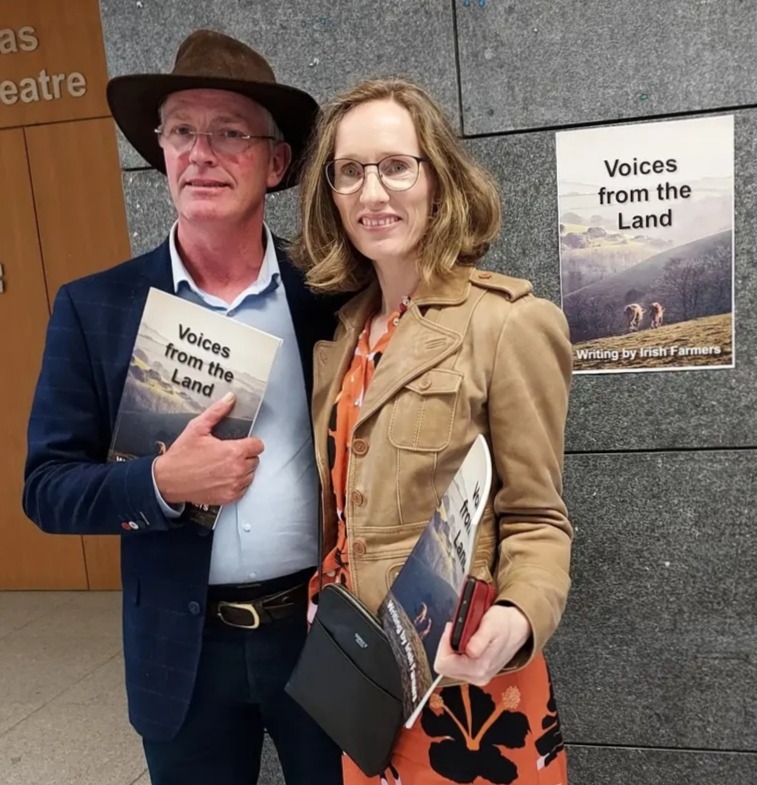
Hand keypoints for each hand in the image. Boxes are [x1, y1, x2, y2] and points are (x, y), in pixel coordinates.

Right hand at [153, 392, 263, 506]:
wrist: (167, 480)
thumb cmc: (181, 456)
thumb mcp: (197, 428)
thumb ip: (216, 412)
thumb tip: (229, 399)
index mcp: (233, 451)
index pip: (258, 445)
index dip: (250, 442)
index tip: (242, 443)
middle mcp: (237, 469)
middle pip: (255, 459)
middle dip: (245, 455)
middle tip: (229, 453)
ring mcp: (234, 485)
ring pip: (250, 474)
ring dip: (242, 469)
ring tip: (225, 465)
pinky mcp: (229, 497)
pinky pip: (243, 488)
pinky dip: (237, 483)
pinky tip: (223, 477)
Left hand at [434, 604, 531, 686]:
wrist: (515, 630)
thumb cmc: (503, 625)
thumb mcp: (491, 624)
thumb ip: (480, 639)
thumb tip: (471, 651)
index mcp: (479, 668)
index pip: (444, 664)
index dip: (444, 644)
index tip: (452, 629)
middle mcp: (477, 677)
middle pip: (444, 666)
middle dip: (447, 646)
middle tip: (457, 630)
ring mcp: (476, 677)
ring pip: (448, 666)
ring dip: (451, 649)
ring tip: (464, 635)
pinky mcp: (475, 674)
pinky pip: (455, 665)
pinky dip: (456, 653)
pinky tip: (466, 642)